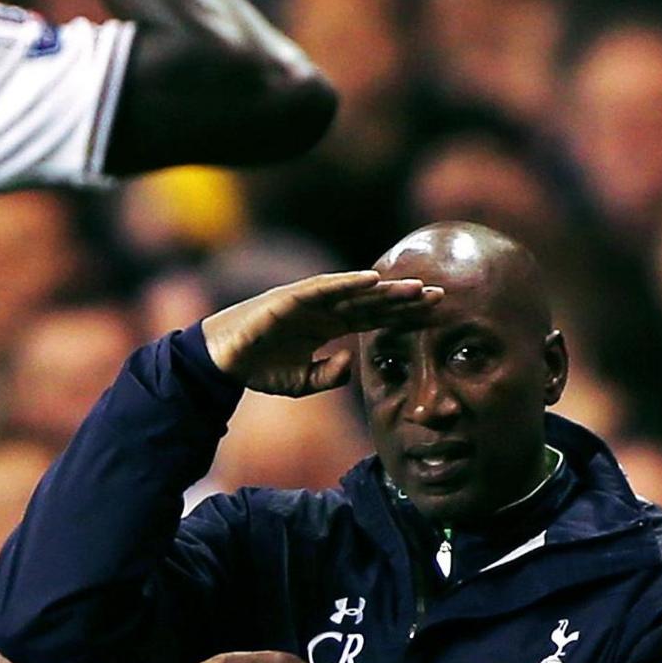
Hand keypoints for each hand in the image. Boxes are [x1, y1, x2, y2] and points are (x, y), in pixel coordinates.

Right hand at [199, 272, 439, 396]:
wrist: (220, 360)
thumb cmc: (259, 366)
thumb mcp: (302, 382)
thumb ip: (330, 376)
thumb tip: (351, 363)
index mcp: (329, 326)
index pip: (375, 319)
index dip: (404, 317)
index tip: (435, 316)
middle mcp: (324, 309)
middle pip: (373, 302)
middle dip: (406, 300)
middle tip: (441, 297)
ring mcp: (308, 300)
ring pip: (355, 292)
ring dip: (386, 289)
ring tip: (416, 288)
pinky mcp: (289, 297)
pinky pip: (323, 288)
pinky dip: (346, 282)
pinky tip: (371, 280)